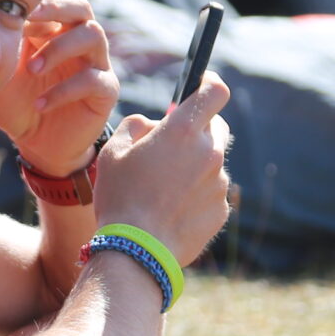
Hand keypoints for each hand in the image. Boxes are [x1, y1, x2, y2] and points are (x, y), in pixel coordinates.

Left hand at [0, 0, 121, 179]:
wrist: (36, 144)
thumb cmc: (17, 104)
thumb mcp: (2, 73)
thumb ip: (2, 46)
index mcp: (54, 30)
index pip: (52, 2)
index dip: (34, 4)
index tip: (7, 13)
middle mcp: (79, 40)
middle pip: (80, 6)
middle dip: (56, 8)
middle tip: (29, 21)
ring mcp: (96, 63)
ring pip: (92, 35)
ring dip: (59, 48)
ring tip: (32, 69)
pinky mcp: (106, 91)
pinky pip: (93, 80)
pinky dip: (64, 90)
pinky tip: (40, 104)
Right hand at [92, 74, 233, 266]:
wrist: (136, 252)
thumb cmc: (120, 197)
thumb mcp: (113, 152)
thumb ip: (136, 126)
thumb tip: (151, 125)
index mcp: (182, 131)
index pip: (214, 92)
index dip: (209, 84)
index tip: (202, 84)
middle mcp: (209, 153)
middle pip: (217, 126)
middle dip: (199, 128)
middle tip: (172, 144)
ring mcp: (219, 183)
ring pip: (212, 163)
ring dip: (194, 166)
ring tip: (163, 189)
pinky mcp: (221, 210)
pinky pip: (212, 193)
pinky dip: (197, 195)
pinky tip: (171, 210)